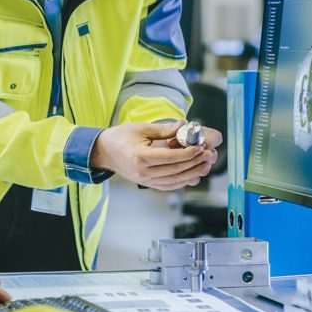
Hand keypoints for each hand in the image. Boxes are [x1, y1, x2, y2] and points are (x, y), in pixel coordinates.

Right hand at [90, 121, 219, 190]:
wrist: (104, 152)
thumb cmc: (120, 137)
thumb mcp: (141, 128)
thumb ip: (163, 129)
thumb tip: (183, 125)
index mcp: (140, 157)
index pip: (170, 158)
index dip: (187, 154)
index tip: (200, 147)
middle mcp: (143, 172)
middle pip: (174, 171)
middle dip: (194, 163)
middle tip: (207, 155)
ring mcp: (145, 180)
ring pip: (174, 181)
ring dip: (191, 174)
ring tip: (205, 166)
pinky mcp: (146, 183)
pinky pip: (168, 186)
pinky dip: (182, 182)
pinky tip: (193, 176)